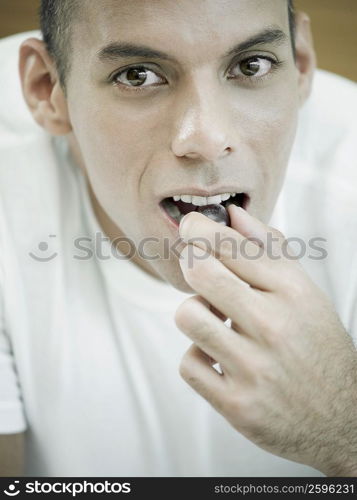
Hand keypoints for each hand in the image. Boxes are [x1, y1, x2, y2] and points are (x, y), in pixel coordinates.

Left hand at [175, 204, 356, 475]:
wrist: (342, 417)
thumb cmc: (316, 345)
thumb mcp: (305, 292)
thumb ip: (270, 249)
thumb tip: (233, 215)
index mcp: (292, 292)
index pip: (232, 245)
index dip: (200, 229)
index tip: (192, 227)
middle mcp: (273, 326)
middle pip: (202, 272)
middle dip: (190, 261)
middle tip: (195, 264)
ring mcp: (254, 368)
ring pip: (188, 316)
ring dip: (194, 312)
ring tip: (212, 318)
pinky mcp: (237, 405)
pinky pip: (189, 364)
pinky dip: (198, 357)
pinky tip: (217, 357)